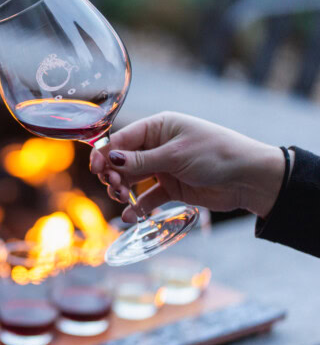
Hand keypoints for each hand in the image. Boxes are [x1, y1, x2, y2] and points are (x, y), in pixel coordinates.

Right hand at [89, 112, 287, 220]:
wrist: (249, 178)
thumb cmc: (216, 154)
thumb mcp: (175, 156)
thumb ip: (141, 161)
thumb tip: (110, 159)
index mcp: (158, 127)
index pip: (121, 140)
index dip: (104, 154)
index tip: (96, 170)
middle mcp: (157, 145)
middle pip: (122, 161)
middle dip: (113, 175)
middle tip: (115, 187)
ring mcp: (163, 167)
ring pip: (131, 179)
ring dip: (122, 190)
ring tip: (124, 199)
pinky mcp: (171, 188)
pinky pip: (147, 197)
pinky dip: (138, 207)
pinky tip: (131, 217)